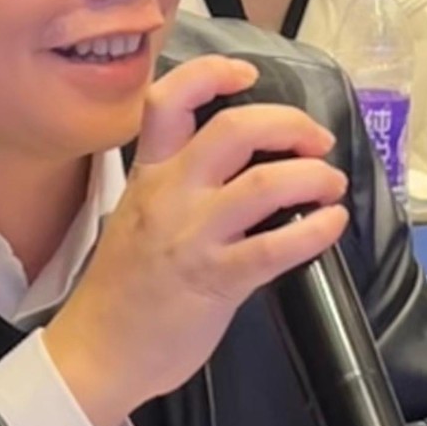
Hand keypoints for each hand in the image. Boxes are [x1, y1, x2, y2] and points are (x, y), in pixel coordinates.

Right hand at [43, 55, 349, 425]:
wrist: (96, 352)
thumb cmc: (122, 290)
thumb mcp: (137, 218)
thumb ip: (179, 188)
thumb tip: (243, 170)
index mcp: (148, 175)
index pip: (168, 101)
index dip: (211, 74)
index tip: (246, 73)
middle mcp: (170, 195)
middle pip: (233, 130)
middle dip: (287, 123)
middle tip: (315, 140)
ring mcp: (193, 236)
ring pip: (263, 183)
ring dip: (311, 176)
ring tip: (330, 183)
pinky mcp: (216, 279)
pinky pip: (275, 247)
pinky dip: (315, 230)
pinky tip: (330, 225)